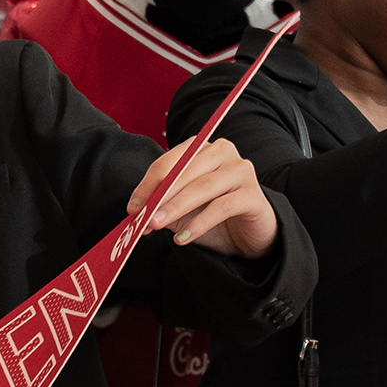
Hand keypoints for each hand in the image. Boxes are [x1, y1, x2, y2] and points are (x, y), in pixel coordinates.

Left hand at [129, 137, 276, 257]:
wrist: (248, 235)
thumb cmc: (212, 215)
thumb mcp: (181, 208)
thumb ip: (161, 204)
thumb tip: (136, 211)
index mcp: (202, 148)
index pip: (170, 161)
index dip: (149, 184)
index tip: (132, 207)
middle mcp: (223, 152)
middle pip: (185, 171)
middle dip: (160, 196)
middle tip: (143, 218)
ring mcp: (241, 171)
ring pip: (203, 186)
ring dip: (176, 207)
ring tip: (157, 224)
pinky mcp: (254, 195)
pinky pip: (222, 206)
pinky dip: (199, 223)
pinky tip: (183, 238)